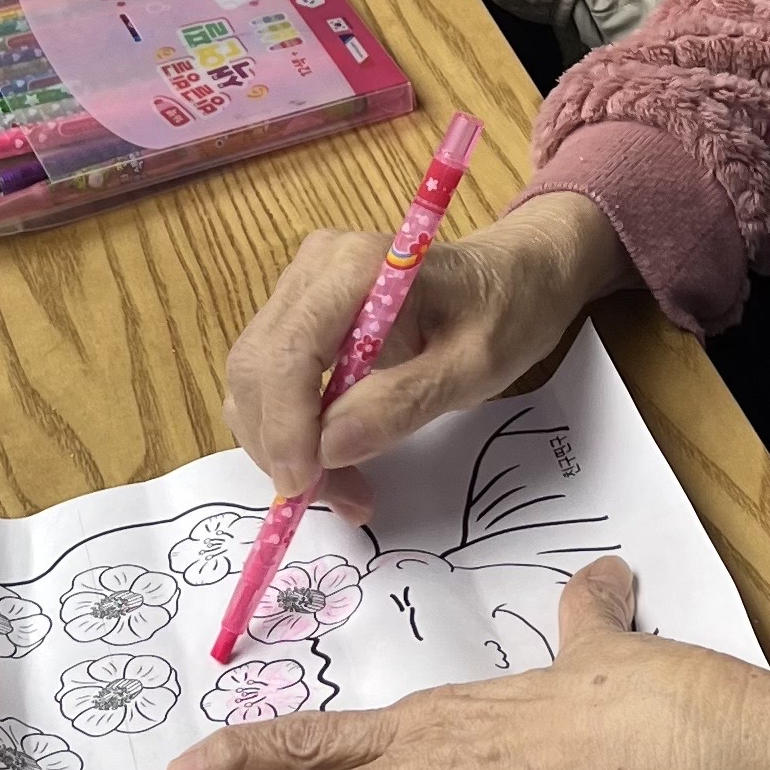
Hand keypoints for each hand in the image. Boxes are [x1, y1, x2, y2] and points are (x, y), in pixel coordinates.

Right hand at [225, 195, 628, 515]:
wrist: (514, 274)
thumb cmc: (505, 312)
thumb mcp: (475, 366)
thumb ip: (404, 403)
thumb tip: (330, 448)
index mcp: (355, 267)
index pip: (289, 353)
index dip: (285, 427)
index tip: (306, 489)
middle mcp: (313, 267)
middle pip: (258, 368)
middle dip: (282, 447)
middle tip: (342, 501)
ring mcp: (301, 286)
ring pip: (255, 380)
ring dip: (283, 446)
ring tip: (347, 490)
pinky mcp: (301, 312)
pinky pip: (272, 379)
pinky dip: (291, 430)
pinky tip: (334, 460)